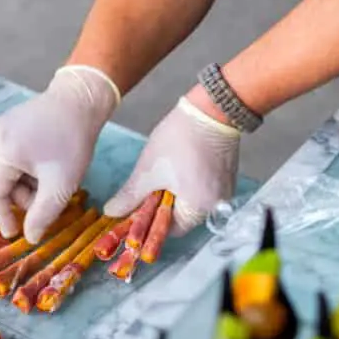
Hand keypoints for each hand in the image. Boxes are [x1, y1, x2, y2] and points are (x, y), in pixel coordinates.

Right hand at [0, 66, 120, 242]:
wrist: (80, 100)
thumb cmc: (72, 141)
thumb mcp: (61, 184)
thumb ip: (43, 214)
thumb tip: (30, 238)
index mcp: (0, 151)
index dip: (4, 218)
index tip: (16, 234)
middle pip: (1, 183)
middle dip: (23, 197)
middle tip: (49, 200)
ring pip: (6, 172)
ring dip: (26, 184)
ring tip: (51, 180)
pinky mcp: (5, 126)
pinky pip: (10, 158)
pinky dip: (26, 170)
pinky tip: (45, 166)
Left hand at [105, 95, 239, 235]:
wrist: (211, 109)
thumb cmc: (179, 140)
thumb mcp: (148, 171)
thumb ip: (130, 196)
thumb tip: (112, 213)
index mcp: (198, 209)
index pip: (170, 229)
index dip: (150, 222)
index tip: (135, 210)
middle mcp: (216, 206)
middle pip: (181, 216)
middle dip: (161, 205)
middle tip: (146, 189)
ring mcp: (224, 191)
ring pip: (191, 201)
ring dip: (174, 193)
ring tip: (162, 174)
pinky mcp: (227, 176)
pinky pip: (203, 189)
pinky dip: (188, 183)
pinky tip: (178, 167)